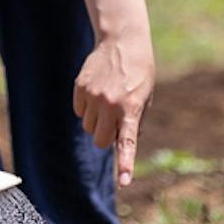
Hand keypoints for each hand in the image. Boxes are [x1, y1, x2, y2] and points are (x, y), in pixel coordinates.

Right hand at [71, 25, 154, 186]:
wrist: (123, 41)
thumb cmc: (139, 74)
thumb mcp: (144, 99)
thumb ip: (133, 122)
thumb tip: (118, 142)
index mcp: (130, 109)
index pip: (127, 142)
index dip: (125, 164)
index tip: (125, 182)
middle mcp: (110, 104)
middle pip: (100, 140)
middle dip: (106, 137)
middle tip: (114, 123)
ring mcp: (93, 96)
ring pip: (88, 127)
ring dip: (96, 121)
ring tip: (107, 100)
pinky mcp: (80, 88)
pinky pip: (79, 111)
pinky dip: (86, 108)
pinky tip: (97, 91)